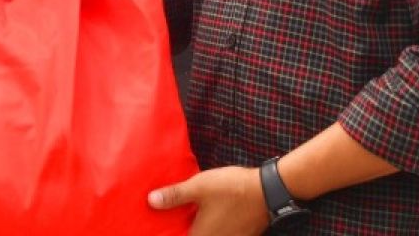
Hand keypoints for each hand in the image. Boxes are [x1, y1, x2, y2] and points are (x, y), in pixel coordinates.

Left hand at [149, 166, 269, 235]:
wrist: (267, 191)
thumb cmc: (231, 189)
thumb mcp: (199, 187)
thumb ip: (175, 196)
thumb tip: (150, 201)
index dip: (169, 233)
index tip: (159, 227)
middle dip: (182, 228)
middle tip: (168, 218)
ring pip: (207, 235)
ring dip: (196, 227)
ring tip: (184, 215)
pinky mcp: (239, 235)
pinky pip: (219, 233)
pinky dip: (210, 227)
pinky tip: (205, 214)